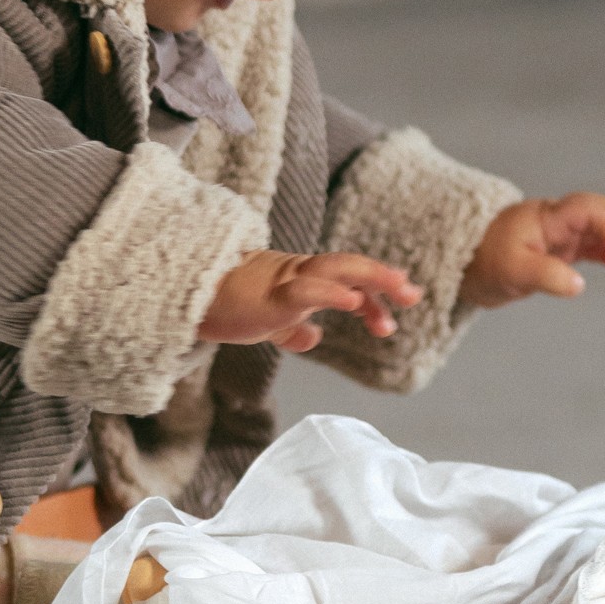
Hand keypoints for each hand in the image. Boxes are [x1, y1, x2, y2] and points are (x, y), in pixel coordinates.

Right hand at [198, 250, 422, 352]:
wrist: (190, 301)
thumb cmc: (227, 307)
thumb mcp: (268, 321)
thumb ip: (293, 327)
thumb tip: (314, 336)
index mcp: (302, 282)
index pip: (348, 282)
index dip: (376, 293)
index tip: (399, 310)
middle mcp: (299, 275)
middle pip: (350, 267)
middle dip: (385, 278)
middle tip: (414, 293)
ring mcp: (286, 282)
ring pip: (336, 269)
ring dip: (371, 277)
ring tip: (400, 287)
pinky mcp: (270, 297)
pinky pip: (305, 291)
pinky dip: (331, 292)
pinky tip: (352, 298)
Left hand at [458, 192, 604, 308]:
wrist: (462, 267)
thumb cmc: (484, 263)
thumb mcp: (512, 271)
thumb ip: (546, 276)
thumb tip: (578, 284)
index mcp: (545, 216)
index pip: (585, 211)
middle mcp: (555, 220)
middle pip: (597, 209)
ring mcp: (557, 234)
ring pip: (597, 229)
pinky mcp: (557, 250)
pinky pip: (590, 246)